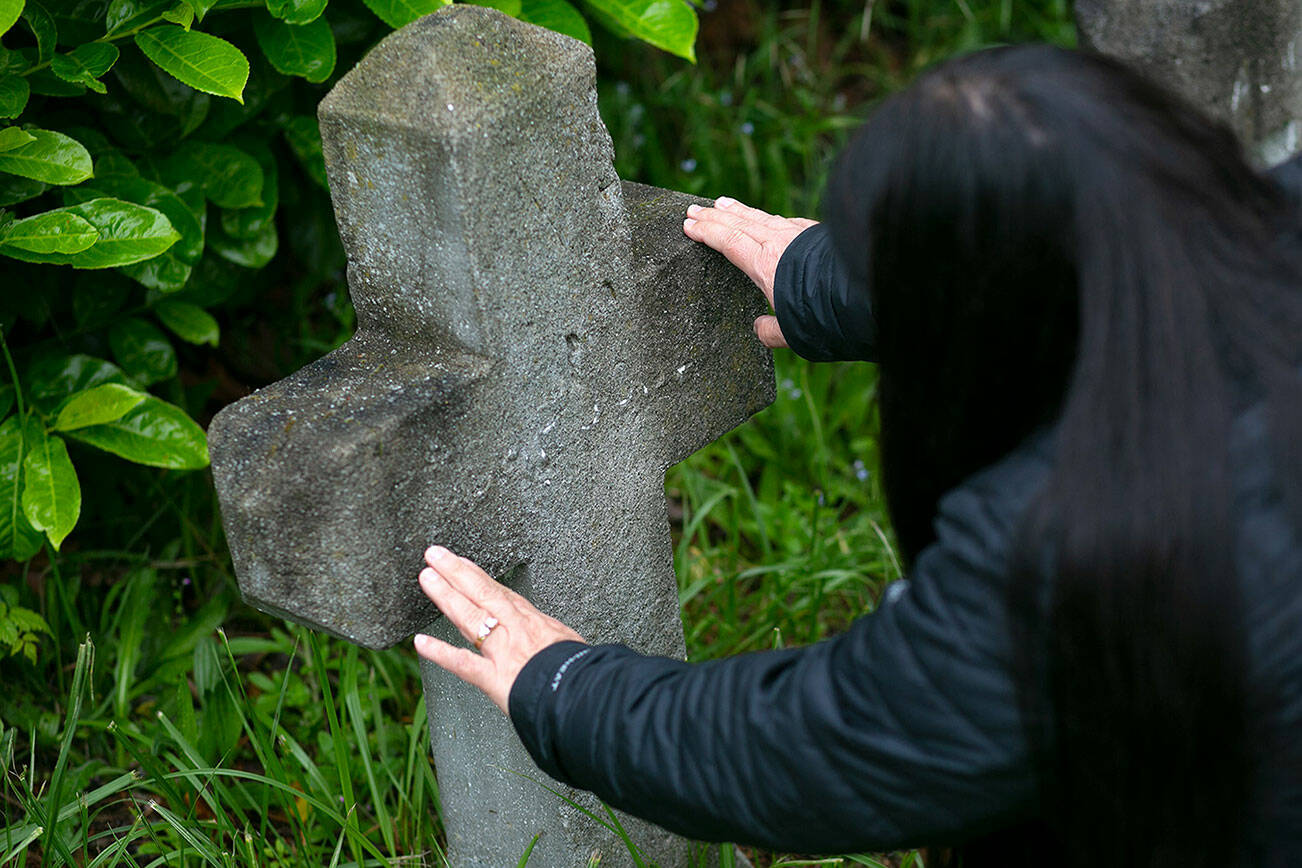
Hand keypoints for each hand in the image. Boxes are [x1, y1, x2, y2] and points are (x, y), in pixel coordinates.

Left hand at [413, 546, 584, 713]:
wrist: (587, 692)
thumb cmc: (586, 672)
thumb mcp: (573, 644)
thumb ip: (555, 642)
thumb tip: (556, 645)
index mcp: (535, 622)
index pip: (500, 592)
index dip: (477, 576)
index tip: (461, 563)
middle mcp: (515, 629)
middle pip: (481, 593)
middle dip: (455, 572)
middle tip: (434, 555)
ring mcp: (503, 651)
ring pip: (469, 617)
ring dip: (445, 596)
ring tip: (426, 577)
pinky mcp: (495, 678)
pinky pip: (462, 664)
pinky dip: (440, 653)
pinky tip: (420, 642)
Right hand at [682, 196, 818, 348]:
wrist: (868, 294)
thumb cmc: (828, 318)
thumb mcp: (792, 335)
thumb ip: (771, 332)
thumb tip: (759, 329)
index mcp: (765, 266)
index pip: (728, 242)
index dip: (706, 232)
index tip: (688, 225)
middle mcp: (780, 243)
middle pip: (740, 223)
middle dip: (715, 216)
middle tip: (694, 209)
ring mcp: (801, 234)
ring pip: (762, 217)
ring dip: (739, 211)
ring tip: (721, 203)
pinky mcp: (819, 235)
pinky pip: (786, 221)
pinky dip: (769, 218)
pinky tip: (770, 218)